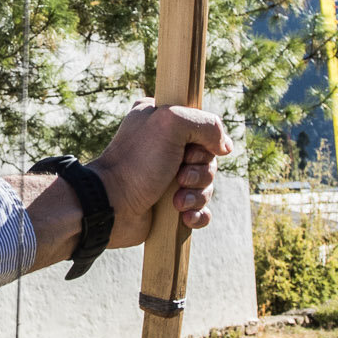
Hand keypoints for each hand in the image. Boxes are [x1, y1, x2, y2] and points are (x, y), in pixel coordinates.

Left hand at [93, 100, 231, 250]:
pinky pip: (201, 208)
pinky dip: (197, 213)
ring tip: (176, 201)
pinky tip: (183, 216)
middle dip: (199, 172)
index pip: (203, 126)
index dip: (203, 141)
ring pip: (206, 184)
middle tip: (178, 176)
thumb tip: (225, 147)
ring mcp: (168, 177)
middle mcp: (166, 146)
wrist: (112, 206)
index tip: (188, 149)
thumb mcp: (171, 122)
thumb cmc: (137, 162)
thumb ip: (207, 124)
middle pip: (209, 158)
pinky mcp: (171, 205)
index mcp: (163, 121)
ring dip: (196, 194)